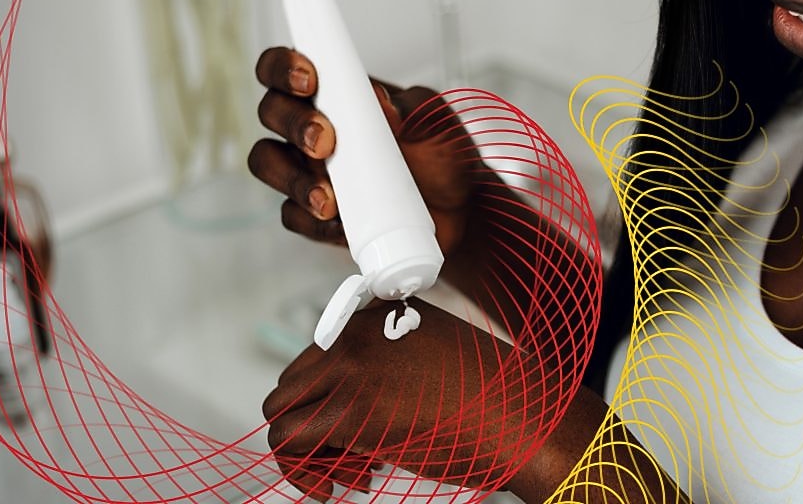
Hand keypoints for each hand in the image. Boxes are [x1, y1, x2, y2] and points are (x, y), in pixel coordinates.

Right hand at [248, 47, 479, 255]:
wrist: (460, 209)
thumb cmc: (440, 153)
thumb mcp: (434, 120)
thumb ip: (408, 108)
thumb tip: (381, 102)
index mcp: (334, 92)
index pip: (287, 67)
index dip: (284, 66)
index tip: (309, 78)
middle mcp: (311, 126)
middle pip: (271, 112)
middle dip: (293, 122)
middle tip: (325, 141)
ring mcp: (308, 170)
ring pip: (269, 163)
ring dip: (293, 178)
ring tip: (329, 197)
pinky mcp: (313, 212)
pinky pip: (293, 215)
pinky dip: (312, 220)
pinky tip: (340, 223)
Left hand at [262, 299, 564, 500]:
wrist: (522, 414)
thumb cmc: (492, 397)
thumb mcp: (434, 356)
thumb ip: (389, 364)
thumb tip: (353, 404)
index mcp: (376, 318)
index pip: (315, 361)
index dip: (327, 404)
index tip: (354, 431)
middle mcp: (356, 336)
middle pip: (291, 385)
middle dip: (312, 428)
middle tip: (351, 460)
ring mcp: (351, 370)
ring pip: (280, 412)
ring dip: (306, 453)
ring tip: (351, 475)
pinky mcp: (351, 412)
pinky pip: (288, 442)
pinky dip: (303, 471)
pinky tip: (345, 484)